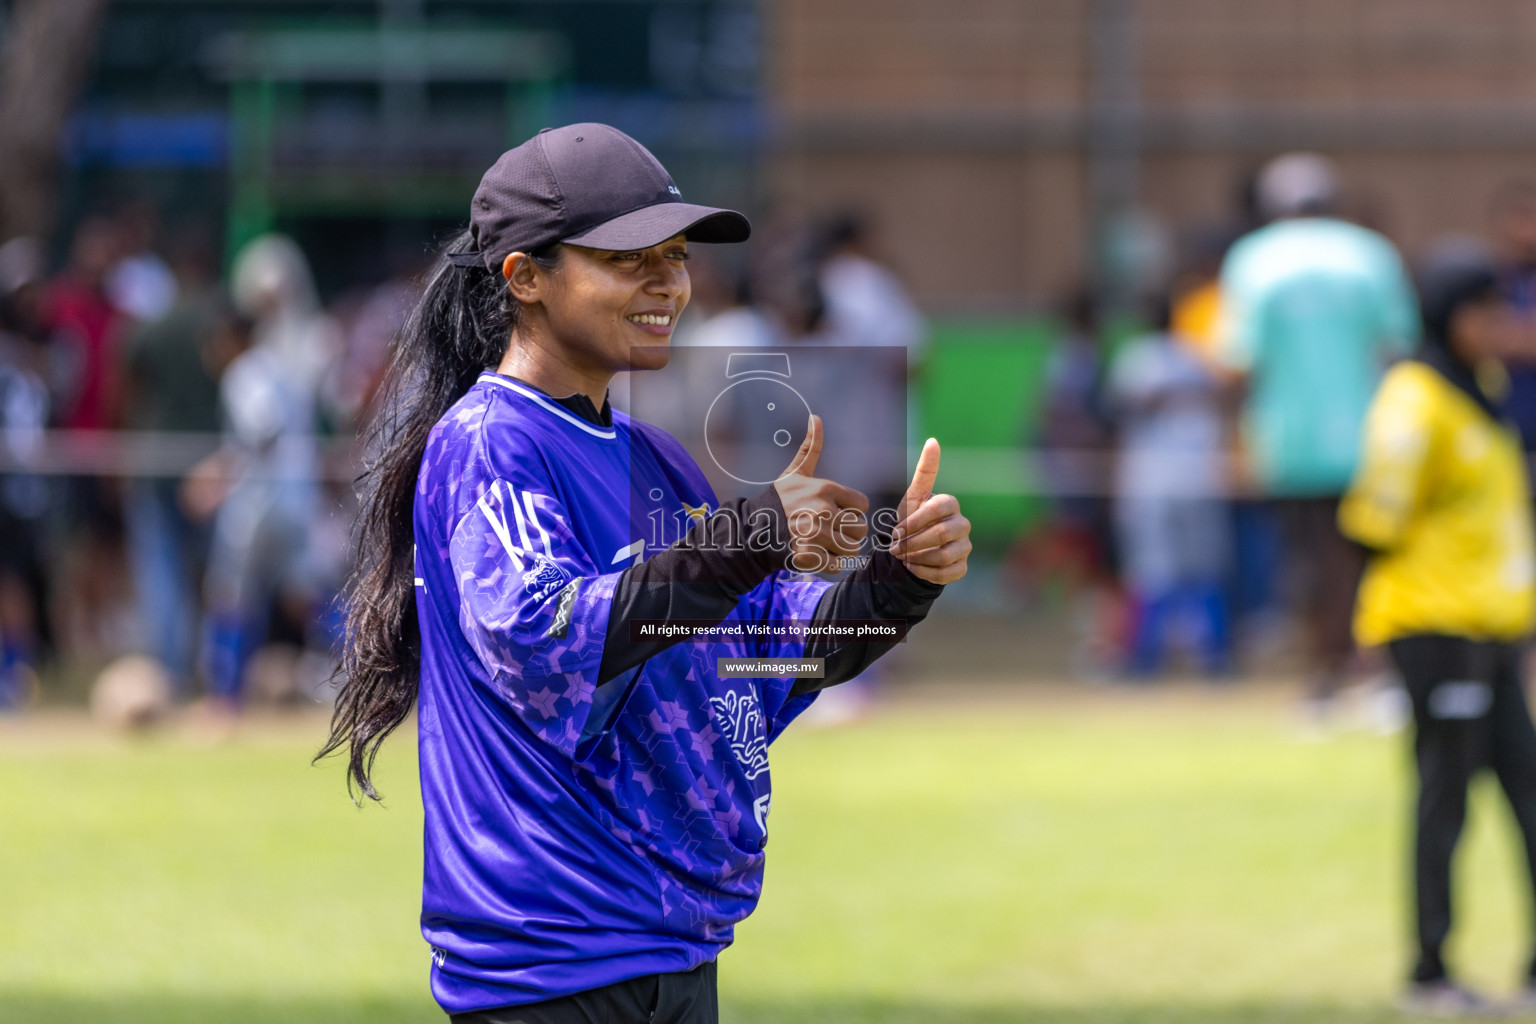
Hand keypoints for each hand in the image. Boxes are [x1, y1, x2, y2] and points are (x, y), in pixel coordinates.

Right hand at [772, 414, 868, 571]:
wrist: (752, 530)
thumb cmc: (779, 501)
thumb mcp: (795, 473)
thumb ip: (810, 448)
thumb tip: (816, 417)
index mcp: (825, 489)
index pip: (863, 506)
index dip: (850, 510)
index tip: (833, 511)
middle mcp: (823, 510)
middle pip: (860, 529)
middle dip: (847, 532)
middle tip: (827, 530)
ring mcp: (816, 535)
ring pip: (851, 549)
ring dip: (840, 550)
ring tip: (822, 542)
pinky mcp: (809, 556)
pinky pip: (838, 565)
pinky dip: (830, 564)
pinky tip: (816, 554)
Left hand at [891, 438, 969, 584]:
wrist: (914, 551)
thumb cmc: (913, 520)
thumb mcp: (914, 497)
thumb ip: (925, 471)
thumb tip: (933, 440)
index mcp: (950, 504)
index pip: (936, 509)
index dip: (913, 522)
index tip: (895, 531)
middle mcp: (963, 524)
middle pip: (940, 534)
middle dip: (912, 542)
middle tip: (894, 548)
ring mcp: (965, 547)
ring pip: (944, 555)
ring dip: (917, 558)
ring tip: (902, 557)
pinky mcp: (962, 567)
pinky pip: (946, 573)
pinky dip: (924, 572)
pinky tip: (912, 567)